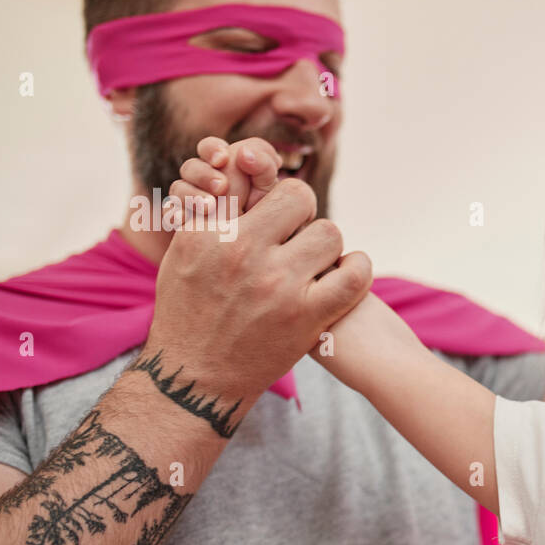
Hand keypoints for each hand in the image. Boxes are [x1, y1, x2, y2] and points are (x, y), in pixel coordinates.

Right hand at [146, 178, 372, 409]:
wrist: (196, 377)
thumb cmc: (189, 311)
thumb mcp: (186, 253)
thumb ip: (213, 212)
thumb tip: (238, 167)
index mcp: (210, 231)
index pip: (257, 179)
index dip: (274, 192)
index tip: (277, 210)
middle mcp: (243, 252)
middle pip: (300, 197)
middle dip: (303, 213)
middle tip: (298, 236)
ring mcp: (278, 285)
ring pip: (329, 233)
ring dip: (327, 246)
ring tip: (315, 263)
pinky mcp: (307, 317)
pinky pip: (353, 275)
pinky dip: (358, 269)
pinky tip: (347, 273)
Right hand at [168, 136, 281, 222]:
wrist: (256, 254)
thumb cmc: (267, 214)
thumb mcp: (270, 190)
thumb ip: (263, 167)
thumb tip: (245, 154)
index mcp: (223, 166)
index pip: (210, 148)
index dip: (213, 149)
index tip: (223, 159)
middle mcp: (202, 180)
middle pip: (191, 167)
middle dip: (204, 174)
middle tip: (222, 187)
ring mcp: (188, 200)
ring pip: (178, 188)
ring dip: (192, 195)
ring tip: (210, 207)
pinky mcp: (181, 221)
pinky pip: (170, 213)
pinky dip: (174, 214)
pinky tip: (181, 220)